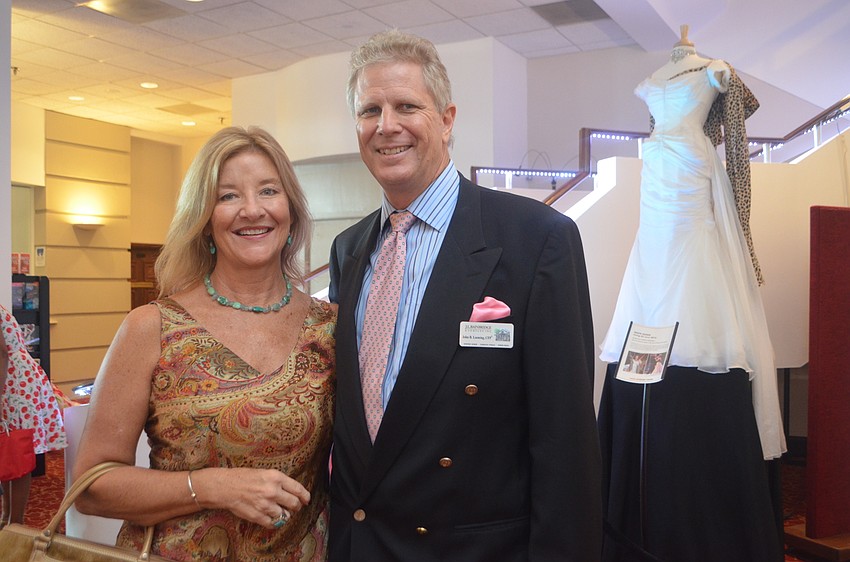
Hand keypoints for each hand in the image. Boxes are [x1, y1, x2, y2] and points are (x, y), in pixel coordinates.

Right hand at [193, 467, 310, 527]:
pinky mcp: (258, 516)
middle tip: (294, 507)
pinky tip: (270, 517)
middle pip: (294, 504)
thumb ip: (278, 481)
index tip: (306, 499)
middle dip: (296, 506)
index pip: (298, 489)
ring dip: (284, 515)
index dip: (305, 496)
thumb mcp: (264, 472)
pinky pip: (273, 523)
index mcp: (276, 477)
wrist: (225, 487)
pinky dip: (273, 522)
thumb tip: (291, 490)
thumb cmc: (242, 477)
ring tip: (279, 511)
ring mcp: (266, 505)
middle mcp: (273, 491)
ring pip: (284, 515)